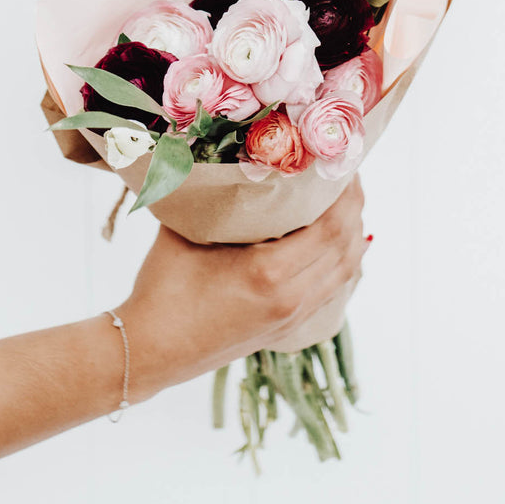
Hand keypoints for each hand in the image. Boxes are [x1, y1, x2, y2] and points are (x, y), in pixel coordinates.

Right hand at [118, 177, 366, 398]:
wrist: (149, 352)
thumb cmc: (162, 289)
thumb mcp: (184, 233)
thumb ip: (210, 194)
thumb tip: (220, 151)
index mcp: (269, 273)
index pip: (332, 226)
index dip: (347, 193)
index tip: (344, 162)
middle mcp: (291, 297)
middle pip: (346, 247)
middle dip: (354, 207)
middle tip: (348, 174)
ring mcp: (293, 317)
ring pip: (346, 272)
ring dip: (354, 235)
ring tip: (348, 202)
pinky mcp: (288, 328)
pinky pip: (333, 290)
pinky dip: (344, 262)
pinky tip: (342, 246)